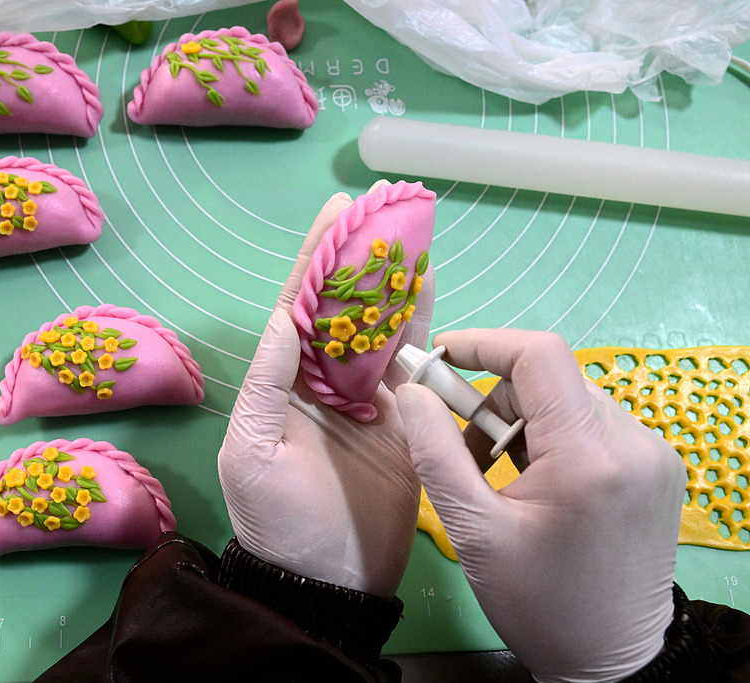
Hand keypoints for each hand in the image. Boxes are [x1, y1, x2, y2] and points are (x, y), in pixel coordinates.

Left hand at [217, 182, 433, 596]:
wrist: (326, 582)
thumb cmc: (277, 519)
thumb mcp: (251, 452)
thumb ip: (266, 383)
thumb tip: (286, 317)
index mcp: (283, 382)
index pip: (300, 306)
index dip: (318, 259)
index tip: (338, 212)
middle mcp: (324, 381)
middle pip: (346, 308)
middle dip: (363, 260)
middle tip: (387, 211)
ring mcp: (368, 399)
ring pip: (383, 329)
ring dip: (397, 284)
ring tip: (414, 236)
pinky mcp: (405, 422)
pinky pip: (416, 368)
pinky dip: (425, 330)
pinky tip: (434, 293)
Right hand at [397, 329, 684, 681]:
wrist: (611, 662)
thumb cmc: (537, 603)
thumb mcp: (473, 531)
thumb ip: (435, 452)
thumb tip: (410, 390)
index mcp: (590, 456)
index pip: (539, 356)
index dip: (483, 345)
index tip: (438, 360)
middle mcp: (635, 442)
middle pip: (550, 379)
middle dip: (493, 399)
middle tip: (459, 447)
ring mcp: (654, 454)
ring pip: (569, 399)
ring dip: (521, 420)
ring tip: (495, 474)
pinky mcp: (658, 467)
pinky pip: (593, 424)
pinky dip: (552, 437)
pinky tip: (534, 481)